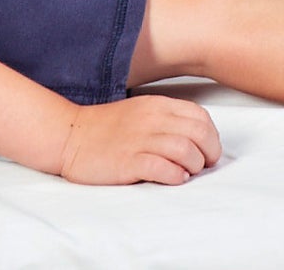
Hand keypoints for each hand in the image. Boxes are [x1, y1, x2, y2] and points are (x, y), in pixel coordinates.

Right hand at [58, 95, 221, 184]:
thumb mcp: (142, 112)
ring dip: (194, 166)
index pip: (200, 117)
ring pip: (186, 150)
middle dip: (209, 153)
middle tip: (204, 165)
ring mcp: (141, 140)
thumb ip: (167, 120)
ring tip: (187, 172)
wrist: (71, 136)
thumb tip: (196, 138)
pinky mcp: (129, 162)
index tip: (209, 150)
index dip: (212, 136)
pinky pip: (163, 169)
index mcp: (158, 105)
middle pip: (199, 133)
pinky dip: (175, 176)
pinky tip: (173, 178)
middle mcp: (153, 119)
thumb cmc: (108, 128)